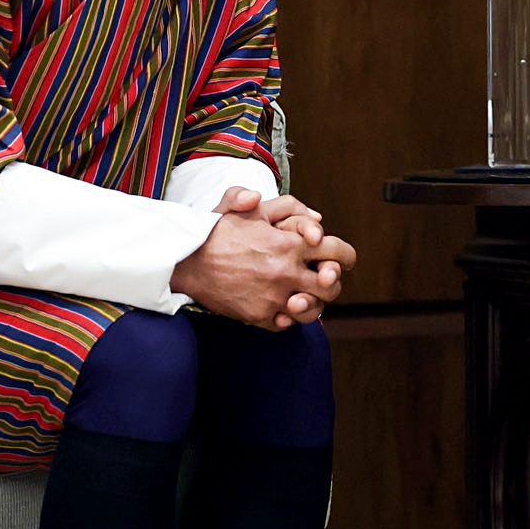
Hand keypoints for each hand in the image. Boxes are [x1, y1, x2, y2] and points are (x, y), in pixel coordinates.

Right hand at [208, 188, 355, 326]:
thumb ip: (283, 204)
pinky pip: (287, 324)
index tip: (340, 257)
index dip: (344, 254)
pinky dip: (288, 317)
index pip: (338, 251)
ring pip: (314, 309)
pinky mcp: (259, 316)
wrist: (185, 261)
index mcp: (290, 244)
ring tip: (304, 294)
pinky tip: (282, 305)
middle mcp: (286, 272)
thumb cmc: (217, 231)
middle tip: (325, 277)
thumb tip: (316, 216)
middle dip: (332, 280)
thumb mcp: (248, 205)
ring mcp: (274, 298)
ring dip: (313, 302)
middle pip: (332, 285)